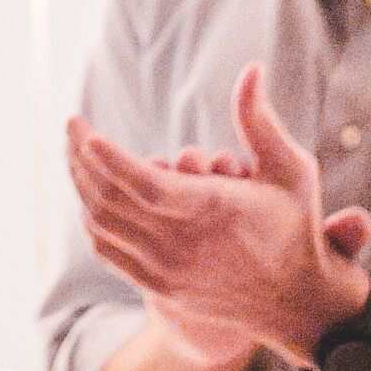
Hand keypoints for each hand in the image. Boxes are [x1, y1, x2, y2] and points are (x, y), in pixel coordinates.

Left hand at [68, 65, 370, 363]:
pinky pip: (107, 250)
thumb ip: (260, 121)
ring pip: (102, 224)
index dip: (108, 157)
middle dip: (80, 158)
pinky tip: (90, 195)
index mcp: (213, 211)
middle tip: (72, 127)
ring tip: (75, 154)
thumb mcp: (291, 170)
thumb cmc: (296, 226)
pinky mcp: (160, 286)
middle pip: (111, 200)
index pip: (145, 185)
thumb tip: (252, 68)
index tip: (83, 128)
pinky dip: (91, 220)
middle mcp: (183, 244)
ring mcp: (167, 269)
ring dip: (80, 185)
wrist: (298, 301)